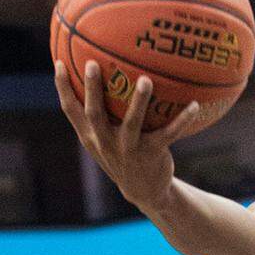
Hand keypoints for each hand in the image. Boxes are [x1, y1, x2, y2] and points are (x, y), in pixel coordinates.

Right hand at [54, 59, 200, 212]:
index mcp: (92, 136)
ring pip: (132, 123)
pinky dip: (182, 120)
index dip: (62, 88)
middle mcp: (106, 141)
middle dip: (93, 89)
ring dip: (138, 101)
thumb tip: (103, 78)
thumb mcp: (105, 140)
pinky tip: (194, 105)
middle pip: (95, 113)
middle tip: (93, 64)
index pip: (70, 110)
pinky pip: (168, 134)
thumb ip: (99, 116)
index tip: (59, 63)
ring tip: (145, 80)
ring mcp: (129, 149)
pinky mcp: (152, 154)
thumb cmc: (123, 156)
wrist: (144, 191)